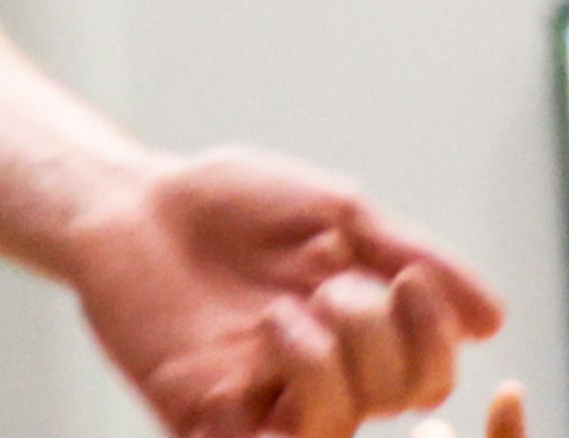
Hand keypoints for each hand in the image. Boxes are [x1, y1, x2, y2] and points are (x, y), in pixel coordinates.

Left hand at [67, 149, 519, 437]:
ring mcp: (265, 399)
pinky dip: (284, 415)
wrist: (123, 201)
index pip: (427, 372)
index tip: (410, 283)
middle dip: (377, 339)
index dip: (434, 340)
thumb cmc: (221, 202)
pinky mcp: (208, 417)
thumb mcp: (328, 211)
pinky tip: (270, 350)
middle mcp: (321, 374)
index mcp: (355, 331)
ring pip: (337, 427)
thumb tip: (492, 315)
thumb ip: (406, 253)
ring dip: (327, 372)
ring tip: (283, 316)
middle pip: (394, 398)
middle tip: (330, 288)